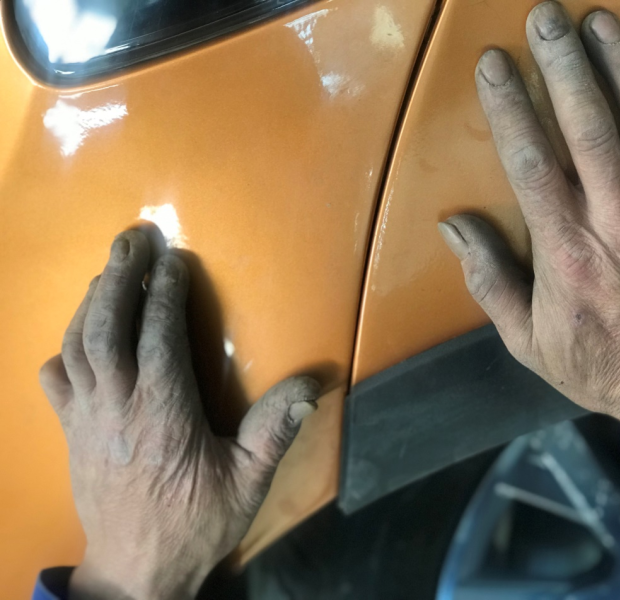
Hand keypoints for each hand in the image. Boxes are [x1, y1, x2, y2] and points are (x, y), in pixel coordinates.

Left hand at [39, 231, 319, 599]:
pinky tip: (77, 335)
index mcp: (163, 415)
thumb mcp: (246, 483)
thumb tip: (312, 384)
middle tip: (131, 239)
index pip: (158, 337)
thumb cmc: (195, 525)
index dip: (165, 294)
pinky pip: (56, 379)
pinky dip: (64, 348)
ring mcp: (86, 419)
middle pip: (106, 328)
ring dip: (91, 301)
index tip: (173, 259)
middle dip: (118, 278)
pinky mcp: (69, 433)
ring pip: (77, 345)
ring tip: (109, 269)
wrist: (135, 573)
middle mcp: (117, 408)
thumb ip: (274, 431)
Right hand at [438, 2, 619, 419]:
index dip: (510, 106)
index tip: (495, 63)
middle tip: (546, 16)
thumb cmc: (602, 365)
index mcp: (565, 247)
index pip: (531, 160)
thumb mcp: (527, 340)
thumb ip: (488, 280)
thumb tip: (453, 226)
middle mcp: (616, 217)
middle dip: (564, 64)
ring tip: (602, 22)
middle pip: (588, 126)